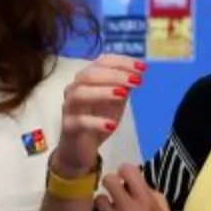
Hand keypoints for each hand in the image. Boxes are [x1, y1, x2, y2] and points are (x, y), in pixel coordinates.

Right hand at [55, 54, 145, 176]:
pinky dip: (95, 121)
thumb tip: (137, 73)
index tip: (142, 67)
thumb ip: (123, 87)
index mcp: (87, 80)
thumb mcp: (115, 103)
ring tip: (123, 95)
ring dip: (103, 92)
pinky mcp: (69, 127)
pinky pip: (79, 121)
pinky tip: (111, 124)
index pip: (101, 62)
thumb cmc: (97, 121)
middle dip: (114, 75)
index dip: (121, 62)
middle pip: (89, 75)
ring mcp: (69, 108)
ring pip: (80, 93)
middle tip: (136, 80)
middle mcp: (75, 89)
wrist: (79, 148)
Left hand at [92, 166, 185, 210]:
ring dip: (102, 207)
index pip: (128, 170)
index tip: (123, 182)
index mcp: (147, 200)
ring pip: (98, 199)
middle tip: (112, 197)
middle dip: (108, 187)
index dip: (123, 174)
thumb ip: (154, 198)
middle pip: (108, 180)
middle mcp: (130, 206)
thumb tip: (143, 186)